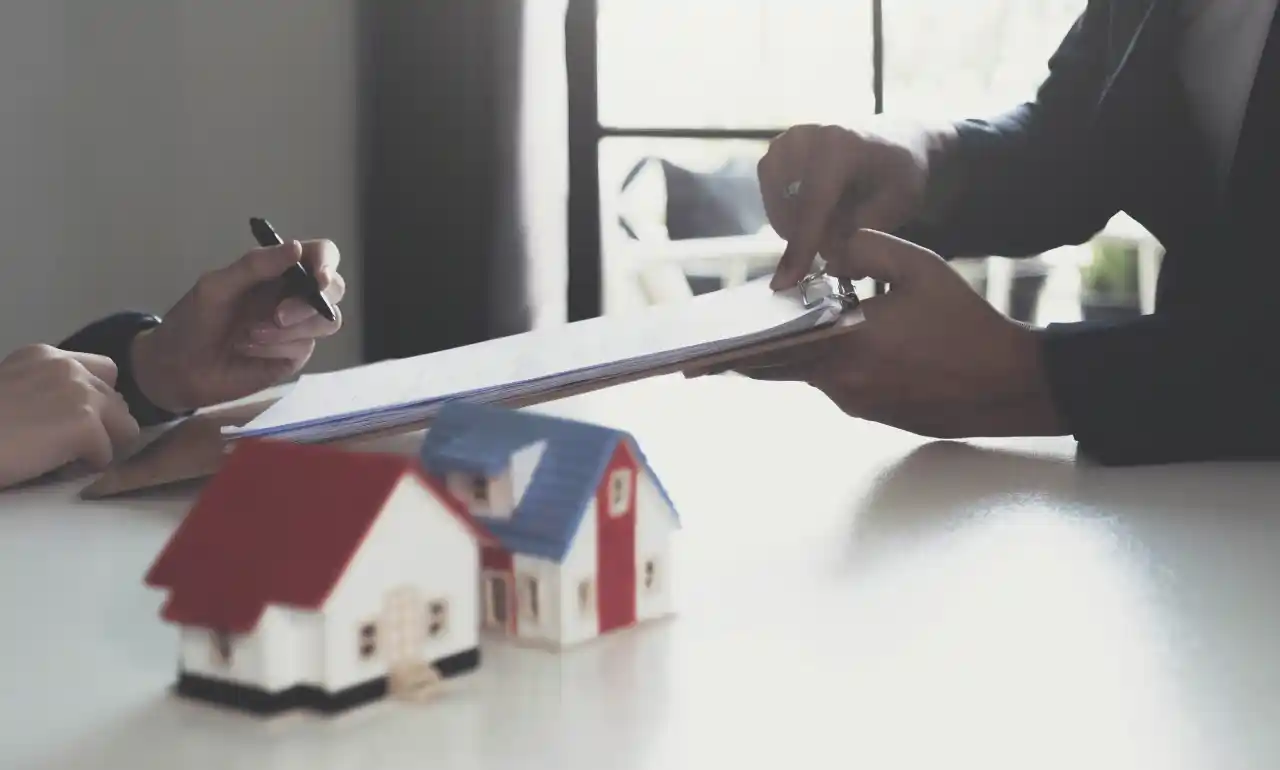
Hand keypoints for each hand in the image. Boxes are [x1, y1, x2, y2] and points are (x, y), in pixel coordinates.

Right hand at [0, 345, 139, 488]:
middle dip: (103, 425)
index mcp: (46, 355)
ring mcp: (80, 394)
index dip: (99, 399)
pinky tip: (54, 466)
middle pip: (119, 400)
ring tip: (64, 456)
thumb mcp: (11, 389)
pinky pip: (107, 455)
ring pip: (124, 427)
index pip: (105, 371)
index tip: (77, 419)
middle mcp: (68, 367)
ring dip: (101, 446)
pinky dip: (85, 467)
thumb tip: (85, 410)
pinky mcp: (85, 425)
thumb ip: (46, 388)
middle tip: (71, 445)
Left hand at [130, 240, 344, 413]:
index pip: (322, 254)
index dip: (327, 262)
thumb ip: (255, 265)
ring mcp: (298, 327)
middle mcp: (295, 295)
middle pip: (335, 290)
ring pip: (326, 321)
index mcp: (279, 270)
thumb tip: (297, 248)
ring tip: (249, 336)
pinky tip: (249, 351)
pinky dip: (275, 349)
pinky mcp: (295, 355)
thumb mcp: (217, 287)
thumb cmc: (193, 321)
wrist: (178, 369)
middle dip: (308, 304)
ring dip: (289, 330)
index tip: (318, 278)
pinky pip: (303, 348)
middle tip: (277, 316)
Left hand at [729, 230, 1065, 438]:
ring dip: (794, 354)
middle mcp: (844, 384)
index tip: (693, 362)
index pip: (772, 354)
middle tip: (704, 358)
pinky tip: (833, 343)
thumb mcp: (920, 268)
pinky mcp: (874, 414)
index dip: (731, 356)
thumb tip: (827, 251)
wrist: (1009, 384)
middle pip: (779, 370)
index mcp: (849, 347)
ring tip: (774, 333)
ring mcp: (858, 405)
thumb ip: (866, 249)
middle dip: (745, 360)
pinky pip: (837, 384)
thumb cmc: (965, 323)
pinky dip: (825, 363)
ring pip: (810, 374)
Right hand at [758, 121, 936, 289]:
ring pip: (776, 204)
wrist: (897, 141)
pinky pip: (772, 195)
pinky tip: (816, 216)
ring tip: (828, 228)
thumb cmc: (900, 175)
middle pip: (789, 207)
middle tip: (832, 248)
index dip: (800, 247)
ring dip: (796, 226)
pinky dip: (790, 213)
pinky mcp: (777, 150)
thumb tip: (823, 256)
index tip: (785, 282)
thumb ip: (855, 232)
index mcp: (840, 147)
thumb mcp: (893, 207)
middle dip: (805, 237)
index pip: (811, 206)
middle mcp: (806, 137)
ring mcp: (787, 141)